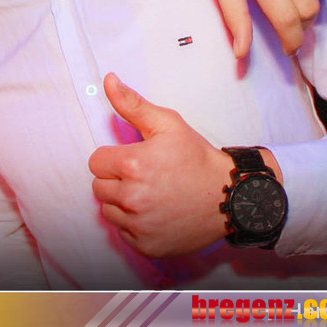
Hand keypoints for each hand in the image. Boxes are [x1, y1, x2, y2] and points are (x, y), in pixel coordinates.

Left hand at [89, 74, 232, 257]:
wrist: (230, 196)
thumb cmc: (197, 158)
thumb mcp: (168, 124)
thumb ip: (132, 104)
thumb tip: (108, 80)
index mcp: (132, 166)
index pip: (96, 162)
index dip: (115, 158)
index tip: (136, 159)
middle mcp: (132, 198)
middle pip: (99, 187)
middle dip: (117, 180)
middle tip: (146, 176)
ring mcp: (139, 225)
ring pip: (108, 211)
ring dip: (123, 203)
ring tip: (151, 194)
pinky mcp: (147, 246)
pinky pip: (124, 233)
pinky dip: (135, 225)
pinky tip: (157, 213)